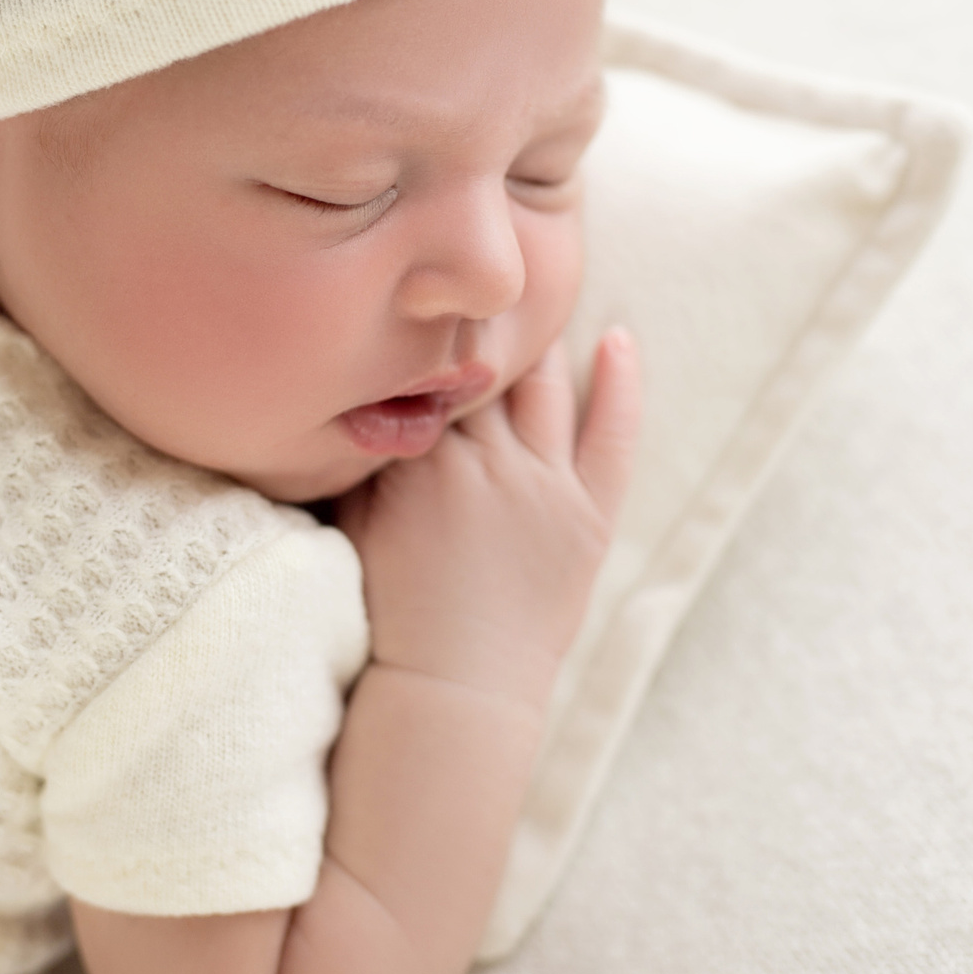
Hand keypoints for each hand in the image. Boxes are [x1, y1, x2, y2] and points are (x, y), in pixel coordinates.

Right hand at [334, 327, 641, 711]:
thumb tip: (354, 394)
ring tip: (534, 300)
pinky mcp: (588, 516)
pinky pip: (613, 435)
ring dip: (537, 343)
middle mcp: (487, 458)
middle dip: (480, 325)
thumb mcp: (351, 522)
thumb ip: (359, 456)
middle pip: (487, 368)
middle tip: (479, 283)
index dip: (429, 329)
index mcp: (424, 456)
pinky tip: (621, 340)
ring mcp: (544, 485)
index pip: (430, 368)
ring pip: (543, 390)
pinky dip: (622, 386)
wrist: (452, 690)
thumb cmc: (387, 614)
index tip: (428, 295)